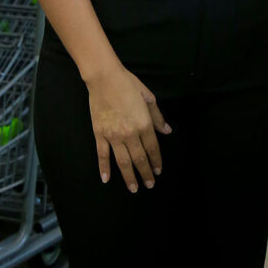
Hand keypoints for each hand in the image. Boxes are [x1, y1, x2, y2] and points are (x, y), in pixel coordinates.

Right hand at [86, 66, 171, 192]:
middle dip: (146, 173)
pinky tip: (106, 179)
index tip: (159, 171)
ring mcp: (113, 136)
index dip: (156, 161)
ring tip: (134, 188)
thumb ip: (157, 117)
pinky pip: (102, 155)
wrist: (104, 78)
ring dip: (129, 177)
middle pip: (139, 158)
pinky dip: (104, 168)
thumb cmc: (128, 84)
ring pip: (123, 162)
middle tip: (150, 185)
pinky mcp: (100, 134)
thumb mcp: (148, 97)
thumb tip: (167, 131)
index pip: (153, 148)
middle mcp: (130, 133)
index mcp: (144, 123)